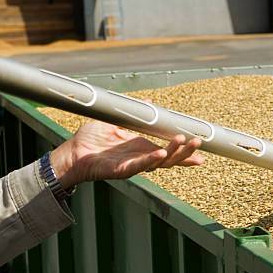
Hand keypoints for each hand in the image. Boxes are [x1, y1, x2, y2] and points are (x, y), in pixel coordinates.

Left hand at [50, 120, 202, 188]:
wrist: (71, 152)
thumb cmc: (91, 140)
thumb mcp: (116, 122)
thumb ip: (133, 113)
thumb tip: (147, 102)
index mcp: (142, 148)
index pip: (169, 150)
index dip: (185, 150)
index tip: (200, 144)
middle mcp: (141, 158)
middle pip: (170, 158)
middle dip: (186, 151)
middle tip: (199, 141)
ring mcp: (133, 165)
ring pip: (159, 163)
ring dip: (174, 153)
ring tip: (185, 142)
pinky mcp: (122, 170)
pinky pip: (140, 165)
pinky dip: (151, 160)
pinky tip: (162, 154)